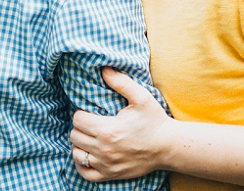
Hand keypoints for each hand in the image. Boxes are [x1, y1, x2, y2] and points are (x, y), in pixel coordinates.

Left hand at [71, 67, 173, 181]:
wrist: (168, 146)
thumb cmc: (154, 121)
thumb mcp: (141, 97)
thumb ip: (121, 82)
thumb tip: (104, 69)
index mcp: (108, 130)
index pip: (78, 120)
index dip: (81, 113)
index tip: (90, 112)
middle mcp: (104, 149)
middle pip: (75, 136)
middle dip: (80, 127)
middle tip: (91, 123)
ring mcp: (106, 164)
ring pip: (77, 154)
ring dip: (80, 144)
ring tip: (90, 137)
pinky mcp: (110, 174)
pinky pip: (85, 173)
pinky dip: (82, 163)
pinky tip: (88, 154)